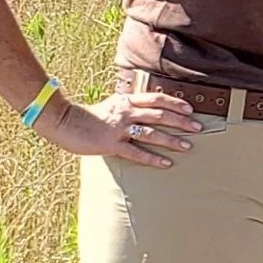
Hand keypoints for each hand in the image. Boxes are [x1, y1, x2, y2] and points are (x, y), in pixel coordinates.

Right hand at [36, 89, 203, 166]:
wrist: (63, 122)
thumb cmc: (87, 117)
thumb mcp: (110, 105)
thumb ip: (127, 107)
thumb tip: (143, 110)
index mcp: (125, 100)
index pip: (156, 98)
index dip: (175, 102)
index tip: (190, 108)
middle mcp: (126, 112)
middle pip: (160, 114)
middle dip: (181, 121)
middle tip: (198, 127)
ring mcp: (119, 128)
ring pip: (152, 133)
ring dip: (172, 140)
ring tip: (187, 146)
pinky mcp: (112, 144)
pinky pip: (137, 152)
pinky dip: (153, 158)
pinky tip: (166, 163)